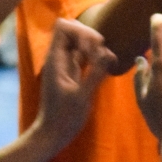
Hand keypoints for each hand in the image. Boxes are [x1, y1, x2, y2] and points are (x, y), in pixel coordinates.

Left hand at [34, 18, 116, 149]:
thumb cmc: (64, 118)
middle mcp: (59, 58)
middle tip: (100, 54)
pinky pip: (84, 54)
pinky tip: (108, 65)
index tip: (92, 48)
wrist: (53, 134)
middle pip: (73, 29)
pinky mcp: (72, 72)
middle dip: (90, 36)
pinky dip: (96, 55)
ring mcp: (65, 64)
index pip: (63, 27)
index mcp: (55, 60)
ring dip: (95, 46)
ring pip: (79, 41)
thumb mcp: (82, 96)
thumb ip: (95, 73)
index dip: (80, 31)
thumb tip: (108, 53)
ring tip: (106, 60)